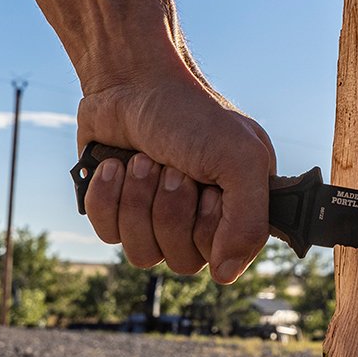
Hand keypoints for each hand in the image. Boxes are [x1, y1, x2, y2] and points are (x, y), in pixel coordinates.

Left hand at [76, 62, 275, 283]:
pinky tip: (115, 165)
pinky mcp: (118, 210)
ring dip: (138, 201)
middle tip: (173, 167)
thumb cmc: (190, 113)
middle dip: (170, 209)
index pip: (227, 258)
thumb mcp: (239, 158)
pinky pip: (109, 235)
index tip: (208, 188)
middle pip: (183, 261)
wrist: (130, 81)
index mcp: (239, 206)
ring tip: (142, 160)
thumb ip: (249, 223)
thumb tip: (226, 275)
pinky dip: (108, 197)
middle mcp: (200, 217)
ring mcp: (157, 216)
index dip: (209, 228)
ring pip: (143, 253)